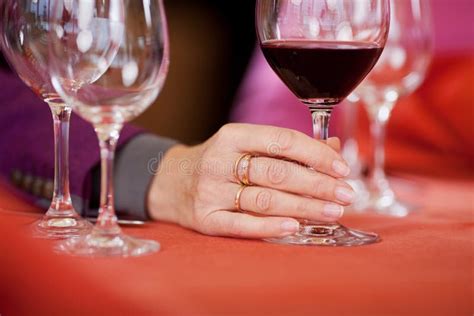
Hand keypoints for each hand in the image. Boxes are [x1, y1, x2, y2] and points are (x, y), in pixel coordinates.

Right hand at [148, 123, 353, 238]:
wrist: (171, 182)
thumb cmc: (219, 162)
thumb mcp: (245, 145)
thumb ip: (286, 147)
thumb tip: (331, 148)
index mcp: (232, 136)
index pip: (282, 140)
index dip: (316, 154)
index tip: (342, 168)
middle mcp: (219, 161)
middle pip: (277, 172)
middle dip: (318, 184)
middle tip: (346, 195)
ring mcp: (210, 191)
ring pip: (264, 200)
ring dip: (304, 207)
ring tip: (332, 213)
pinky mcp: (205, 218)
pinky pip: (242, 225)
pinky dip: (270, 226)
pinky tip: (296, 227)